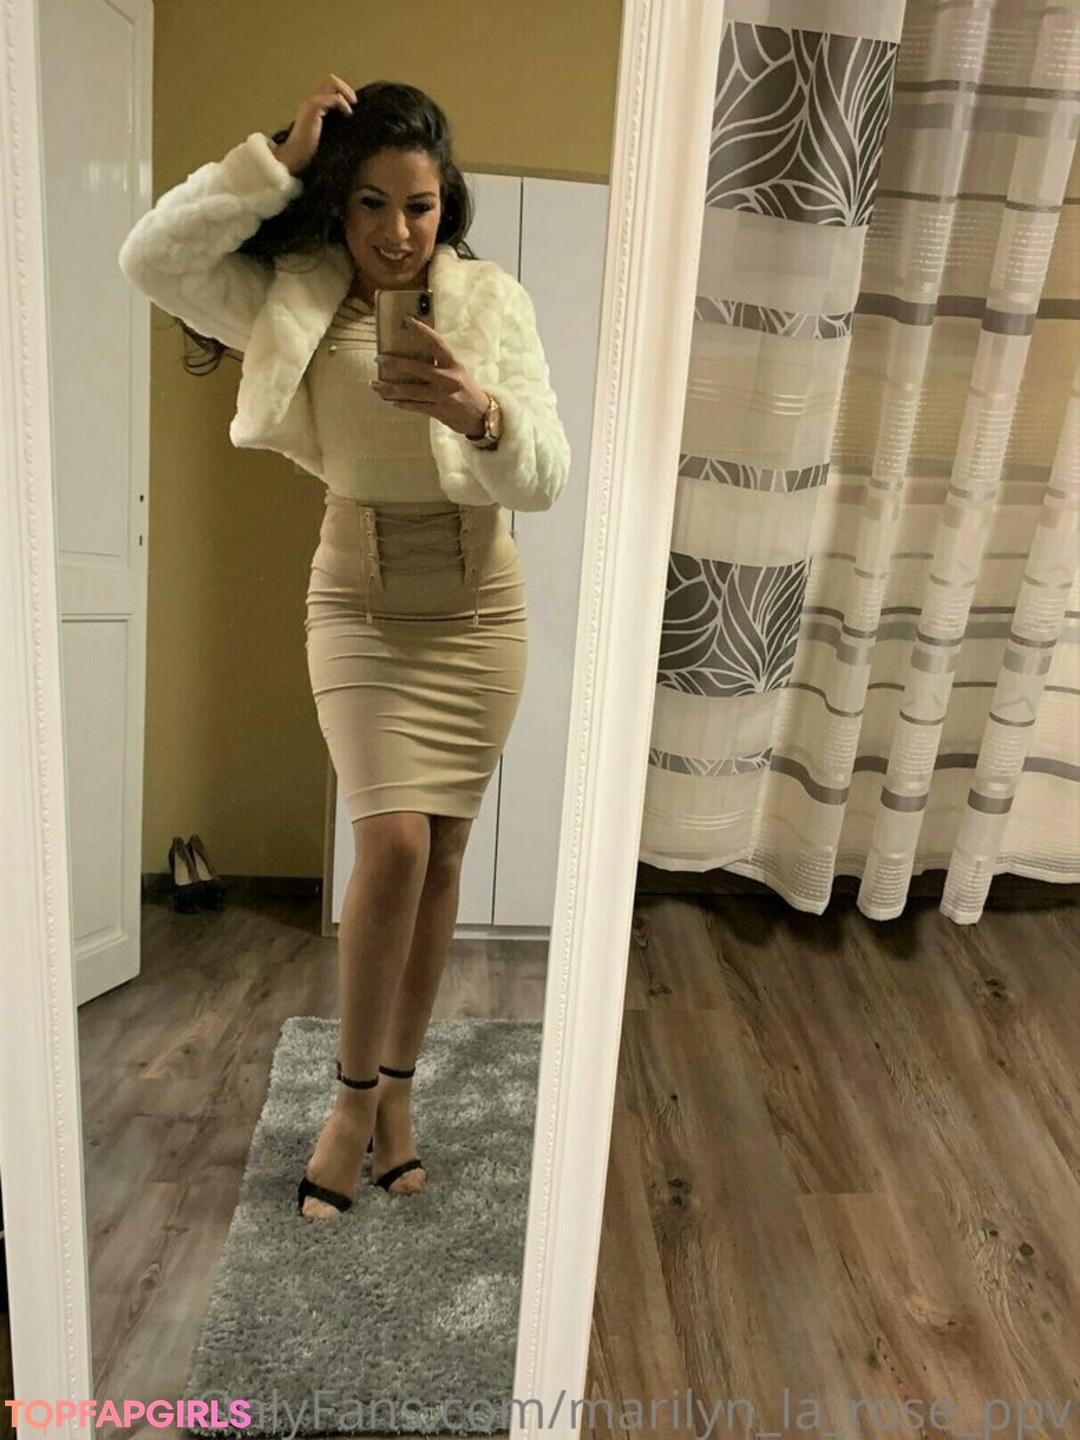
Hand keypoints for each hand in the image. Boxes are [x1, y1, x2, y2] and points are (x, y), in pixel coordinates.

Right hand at [269, 75, 355, 175]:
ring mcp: (311, 103)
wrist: (294, 156)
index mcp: (313, 106)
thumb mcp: (324, 135)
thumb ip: (332, 126)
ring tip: (351, 108)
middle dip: (346, 89)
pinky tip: (347, 114)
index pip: (329, 87)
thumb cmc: (308, 151)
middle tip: (354, 103)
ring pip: (332, 82)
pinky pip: (334, 98)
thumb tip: (349, 125)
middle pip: (331, 79)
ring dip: (346, 92)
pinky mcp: (314, 108)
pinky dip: (343, 104)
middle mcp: (311, 101)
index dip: (343, 93)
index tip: (351, 107)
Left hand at [370, 318, 489, 437]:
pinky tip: (390, 401)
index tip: (407, 320)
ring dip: (390, 388)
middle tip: (378, 358)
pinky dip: (401, 404)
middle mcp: (447, 379)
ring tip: (375, 384)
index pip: (436, 343)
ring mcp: (442, 396)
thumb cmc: (468, 392)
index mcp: (454, 365)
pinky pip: (415, 406)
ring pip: (410, 391)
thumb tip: (416, 355)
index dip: (422, 331)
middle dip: (394, 363)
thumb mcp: (459, 372)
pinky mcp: (438, 412)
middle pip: (416, 368)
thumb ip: (441, 364)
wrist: (483, 417)